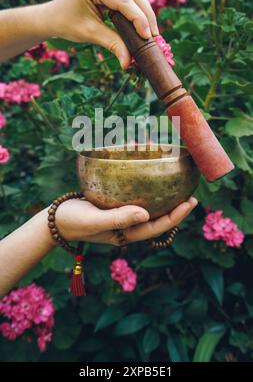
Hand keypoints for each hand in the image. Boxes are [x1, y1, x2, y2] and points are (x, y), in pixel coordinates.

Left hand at [47, 0, 158, 69]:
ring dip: (145, 13)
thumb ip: (112, 45)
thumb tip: (128, 63)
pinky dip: (138, 11)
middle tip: (155, 38)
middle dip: (146, 15)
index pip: (123, 1)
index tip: (149, 38)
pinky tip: (144, 26)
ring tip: (152, 34)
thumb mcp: (90, 34)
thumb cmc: (67, 24)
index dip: (138, 19)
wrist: (52, 17)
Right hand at [55, 197, 197, 245]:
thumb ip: (118, 218)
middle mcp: (128, 227)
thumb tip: (146, 215)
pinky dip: (145, 192)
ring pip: (148, 210)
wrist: (54, 220)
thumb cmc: (73, 221)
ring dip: (162, 200)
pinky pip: (135, 201)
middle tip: (191, 193)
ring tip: (175, 187)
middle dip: (175, 209)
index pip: (158, 226)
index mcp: (127, 234)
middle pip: (158, 219)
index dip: (177, 216)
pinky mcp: (114, 208)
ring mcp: (121, 218)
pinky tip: (147, 181)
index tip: (191, 201)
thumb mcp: (94, 220)